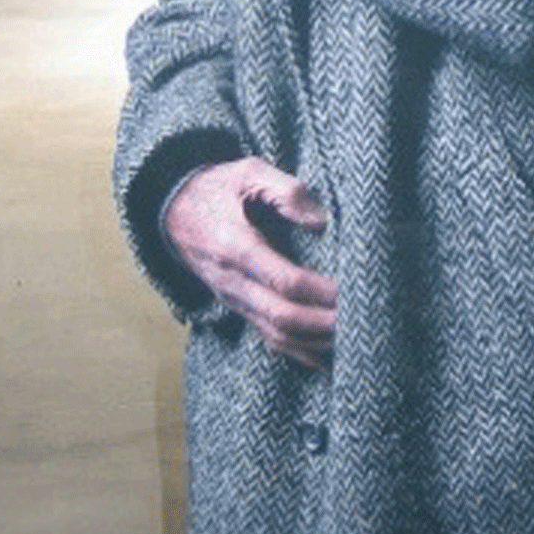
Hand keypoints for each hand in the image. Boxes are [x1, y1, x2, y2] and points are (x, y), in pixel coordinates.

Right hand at [163, 156, 336, 369]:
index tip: (352, 290)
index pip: (283, 280)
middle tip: (362, 319)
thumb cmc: (216, 187)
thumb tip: (322, 219)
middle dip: (324, 323)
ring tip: (353, 339)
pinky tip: (327, 359)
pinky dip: (299, 353)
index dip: (321, 291)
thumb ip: (286, 191)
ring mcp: (233, 299)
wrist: (171, 209)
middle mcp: (232, 282)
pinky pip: (268, 337)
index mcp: (235, 247)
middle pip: (282, 317)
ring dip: (316, 342)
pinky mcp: (237, 307)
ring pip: (276, 334)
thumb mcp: (248, 173)